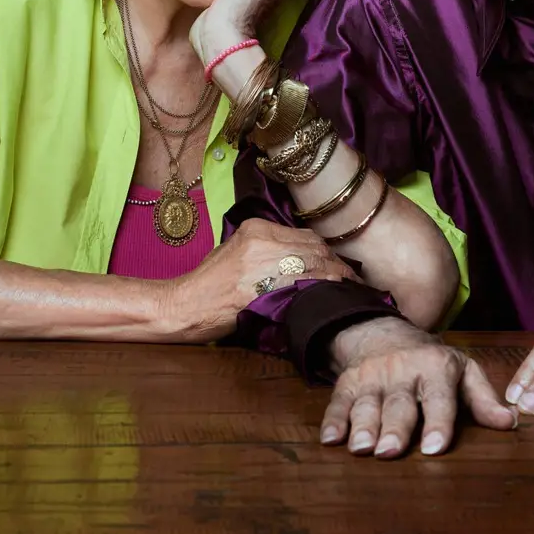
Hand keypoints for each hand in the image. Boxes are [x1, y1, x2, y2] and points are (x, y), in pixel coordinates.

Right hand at [166, 218, 358, 342]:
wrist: (184, 305)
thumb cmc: (208, 284)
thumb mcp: (234, 252)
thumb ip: (264, 248)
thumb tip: (298, 257)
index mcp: (255, 228)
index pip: (304, 235)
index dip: (325, 250)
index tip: (336, 262)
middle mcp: (262, 240)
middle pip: (313, 248)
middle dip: (335, 263)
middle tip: (349, 277)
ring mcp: (263, 263)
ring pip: (313, 265)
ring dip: (335, 276)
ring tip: (347, 286)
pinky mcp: (263, 288)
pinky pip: (302, 286)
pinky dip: (321, 288)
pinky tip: (331, 294)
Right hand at [321, 317, 516, 458]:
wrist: (384, 332)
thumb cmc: (431, 362)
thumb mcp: (463, 371)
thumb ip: (482, 399)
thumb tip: (510, 422)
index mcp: (436, 368)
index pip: (439, 398)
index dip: (437, 423)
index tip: (434, 447)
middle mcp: (403, 371)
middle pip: (399, 404)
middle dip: (395, 428)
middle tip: (391, 450)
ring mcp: (373, 376)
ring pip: (367, 404)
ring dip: (362, 426)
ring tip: (361, 448)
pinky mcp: (348, 382)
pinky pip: (339, 402)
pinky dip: (333, 420)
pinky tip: (330, 439)